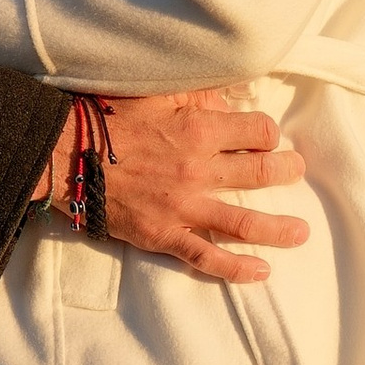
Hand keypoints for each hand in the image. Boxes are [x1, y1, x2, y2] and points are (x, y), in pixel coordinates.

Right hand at [52, 87, 310, 282]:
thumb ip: (195, 97)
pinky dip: (237, 268)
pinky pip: (207, 257)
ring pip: (245, 222)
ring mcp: (183, 207)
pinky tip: (261, 272)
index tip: (268, 137)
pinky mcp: (164, 235)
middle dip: (287, 171)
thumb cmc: (104, 118)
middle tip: (297, 171)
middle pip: (261, 173)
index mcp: (198, 128)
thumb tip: (228, 99)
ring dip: (279, 228)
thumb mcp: (154, 92)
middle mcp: (198, 169)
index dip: (268, 132)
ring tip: (301, 232)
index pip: (258, 130)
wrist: (63, 155)